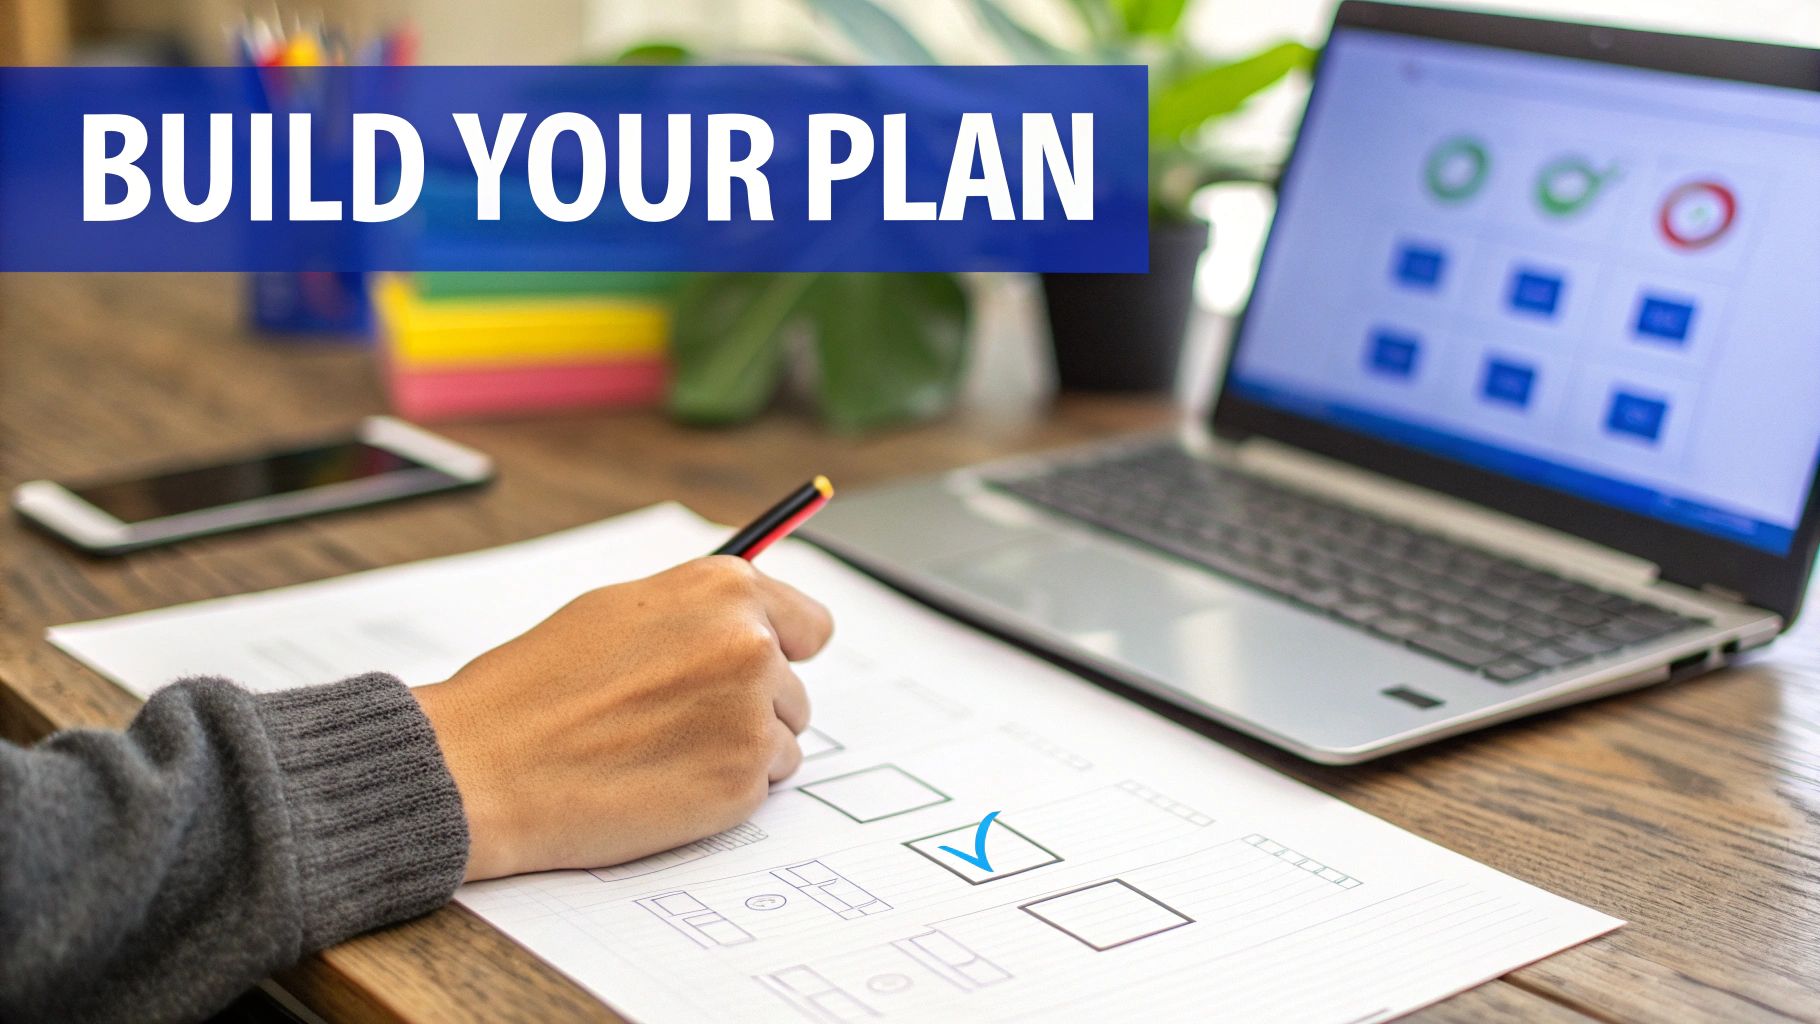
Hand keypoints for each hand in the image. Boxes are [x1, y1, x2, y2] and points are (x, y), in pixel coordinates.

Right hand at [411, 556, 832, 880]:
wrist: (486, 765)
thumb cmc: (539, 686)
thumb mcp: (620, 610)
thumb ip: (699, 612)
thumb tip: (756, 624)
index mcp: (723, 589)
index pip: (811, 625)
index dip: (786, 649)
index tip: (769, 666)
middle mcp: (750, 644)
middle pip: (793, 689)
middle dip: (750, 707)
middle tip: (675, 721)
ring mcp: (751, 716)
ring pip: (782, 740)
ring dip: (738, 751)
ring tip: (660, 751)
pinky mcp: (742, 783)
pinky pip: (760, 788)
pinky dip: (722, 791)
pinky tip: (660, 782)